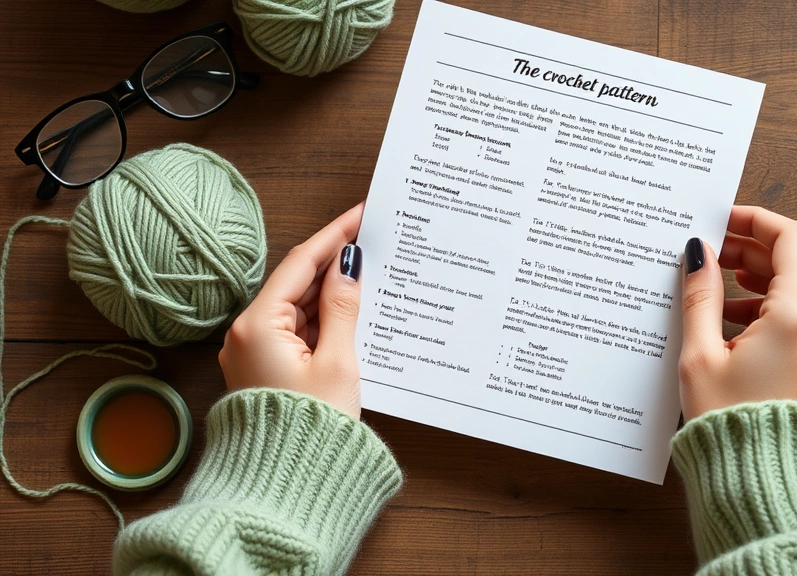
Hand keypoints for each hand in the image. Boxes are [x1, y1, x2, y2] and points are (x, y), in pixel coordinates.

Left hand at [218, 203, 364, 418]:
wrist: (287, 488)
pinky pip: (296, 333)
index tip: (360, 214)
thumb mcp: (338, 361)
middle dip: (334, 264)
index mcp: (257, 325)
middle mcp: (247, 334)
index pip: (300, 264)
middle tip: (372, 242)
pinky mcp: (265, 371)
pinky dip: (322, 321)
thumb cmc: (311, 428)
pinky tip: (352, 313)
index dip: (334, 235)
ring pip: (297, 309)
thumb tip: (349, 266)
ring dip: (330, 294)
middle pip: (296, 284)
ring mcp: (254, 354)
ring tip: (370, 276)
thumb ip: (343, 307)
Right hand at [678, 206, 796, 420]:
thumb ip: (701, 296)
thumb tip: (698, 254)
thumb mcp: (701, 357)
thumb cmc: (734, 430)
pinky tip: (748, 332)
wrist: (770, 490)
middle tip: (718, 258)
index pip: (790, 237)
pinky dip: (787, 314)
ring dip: (771, 284)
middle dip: (758, 253)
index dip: (754, 221)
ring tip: (725, 300)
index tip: (725, 222)